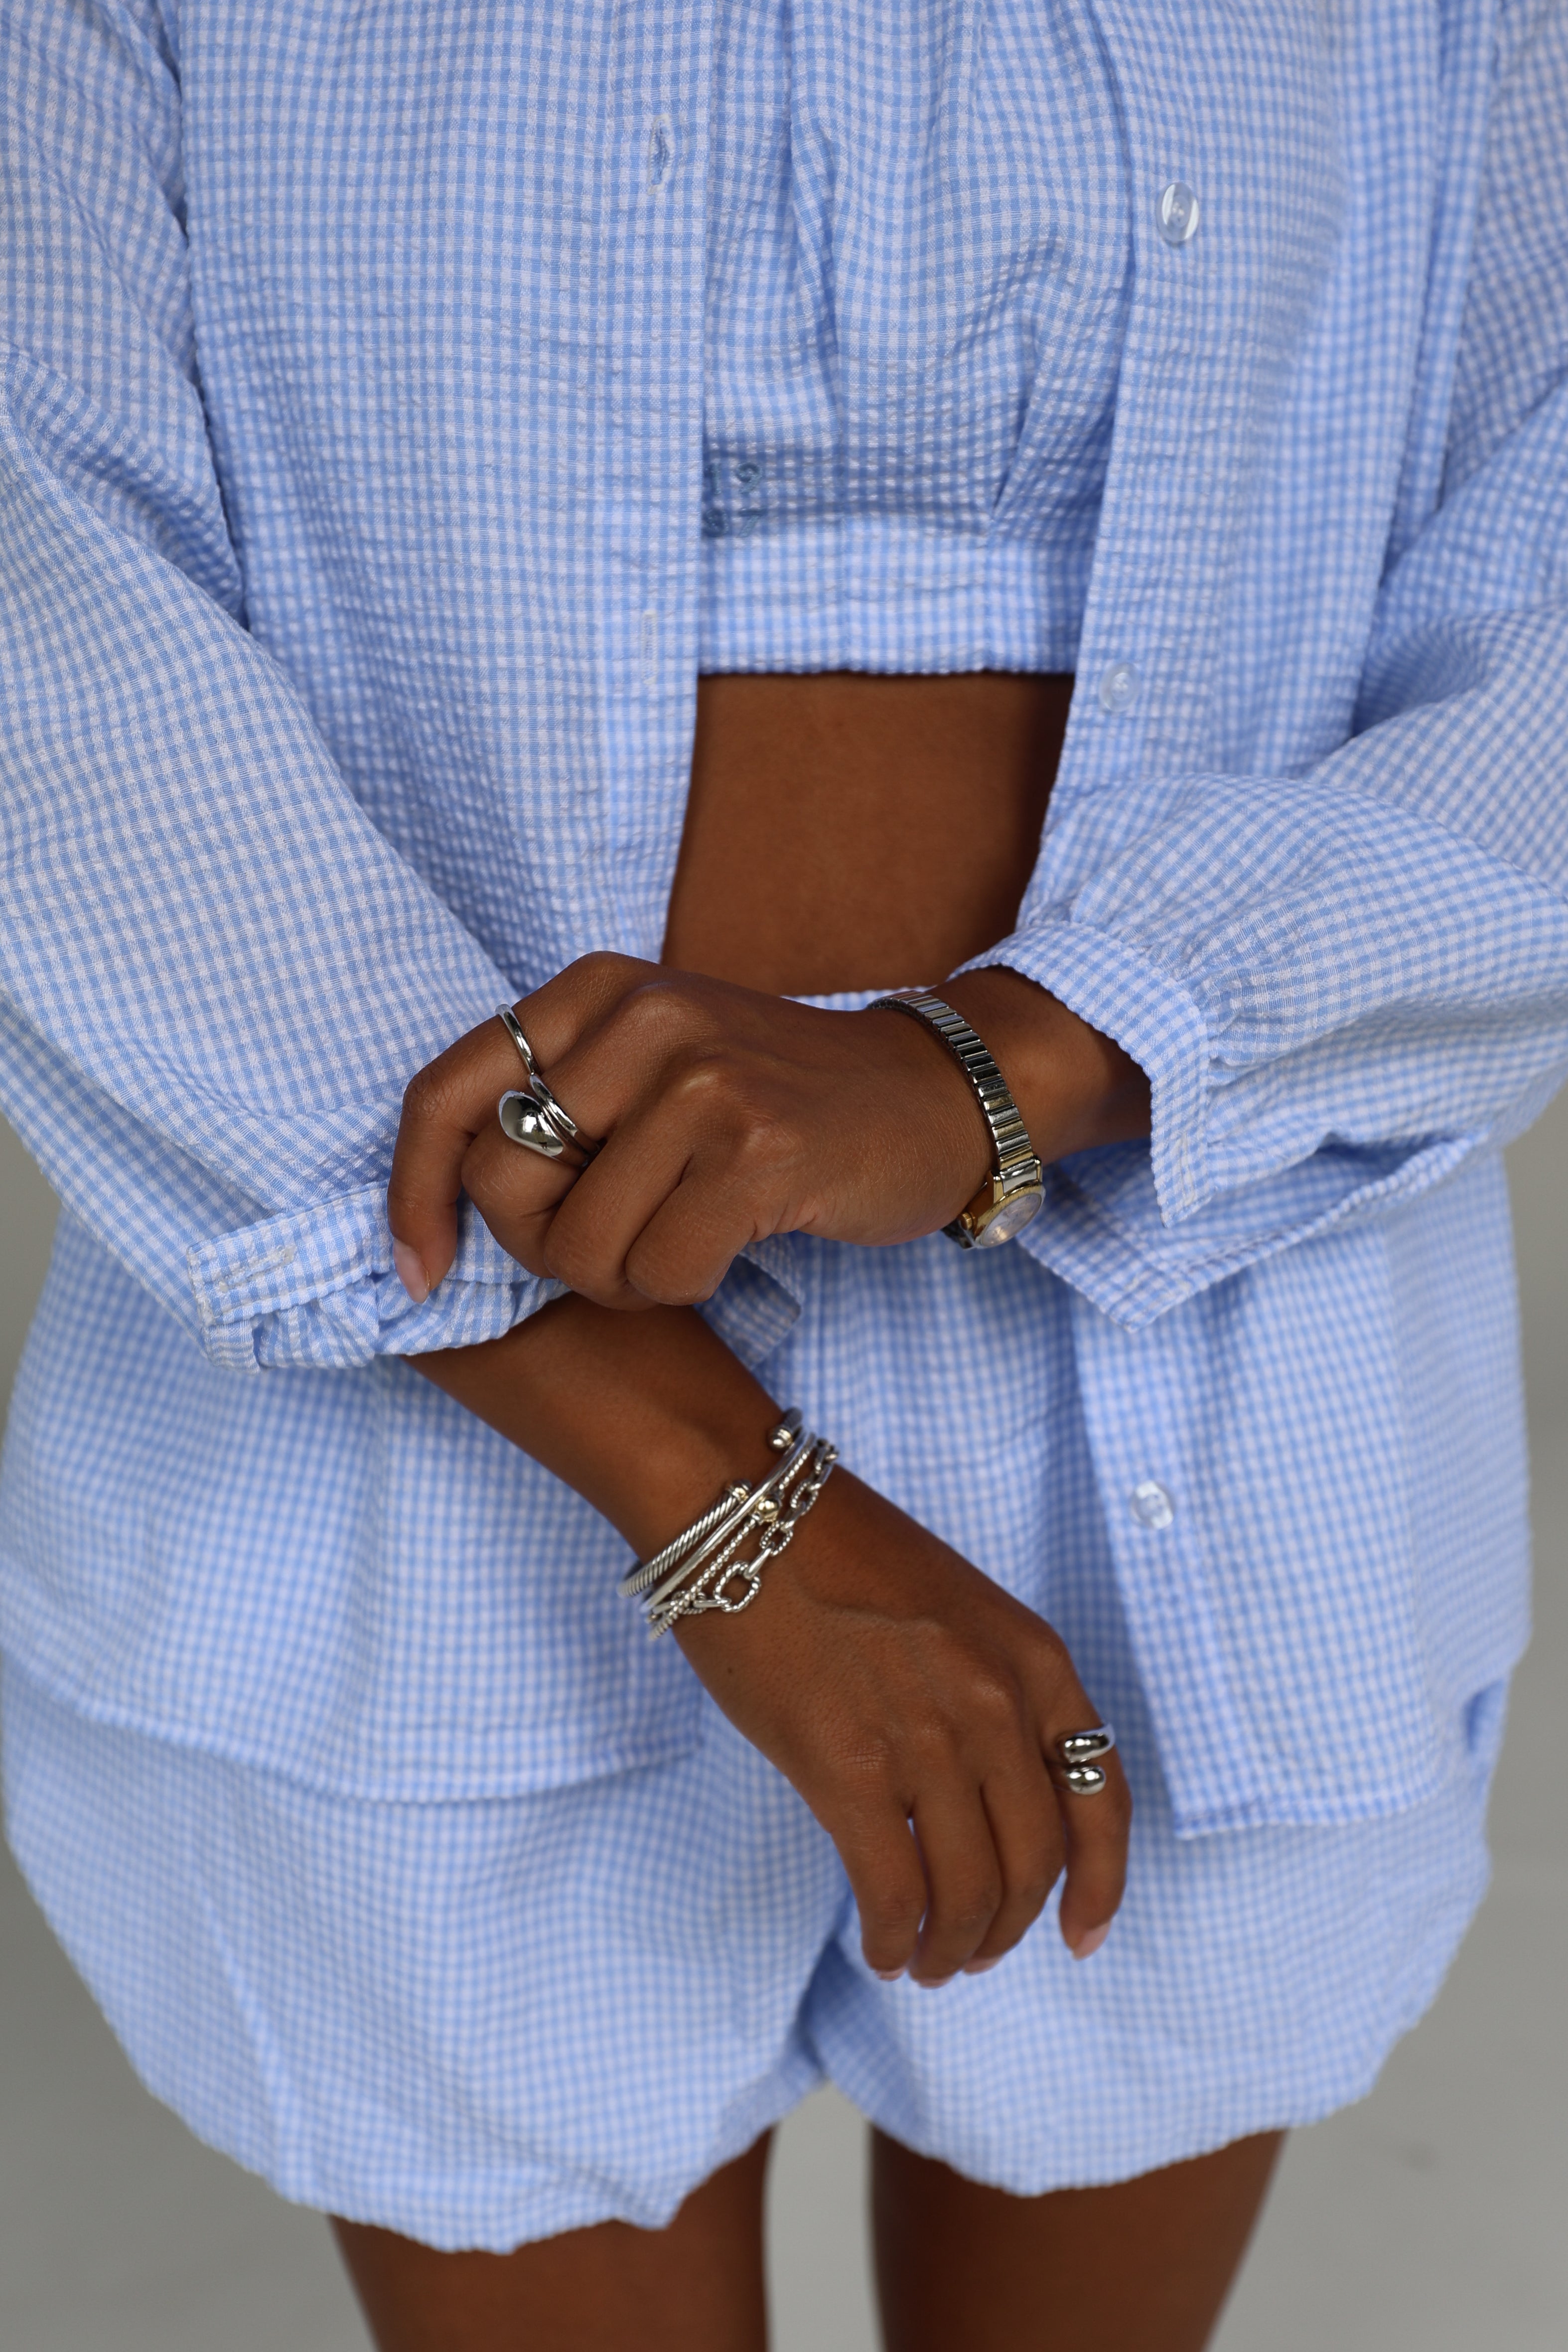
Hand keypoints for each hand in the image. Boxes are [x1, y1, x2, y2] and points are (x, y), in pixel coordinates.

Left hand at [389, 954, 1145, 1307]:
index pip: (444, 1094)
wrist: (930, 1097)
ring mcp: (701, 1082)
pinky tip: (729, 1248)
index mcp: (595, 990)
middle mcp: (641, 1018)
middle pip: (502, 1182)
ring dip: (624, 1278)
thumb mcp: (653, 1064)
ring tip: (683, 1241)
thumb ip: (559, 1106)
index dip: (411, 1195)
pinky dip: (683, 1286)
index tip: (417, 1270)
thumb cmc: (777, 1100)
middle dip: (543, 1249)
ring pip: (579, 1245)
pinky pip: (658, 1270)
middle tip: (612, 1245)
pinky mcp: (755, 1151)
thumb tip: (446, 1210)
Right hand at [414, 1295, 1129, 1978]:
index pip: (1100, 1797)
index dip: (1099, 1883)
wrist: (743, 1511)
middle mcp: (995, 1704)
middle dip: (1008, 1926)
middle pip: (1034, 1861)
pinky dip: (893, 1938)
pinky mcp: (846, 1770)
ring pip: (969, 1890)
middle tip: (972, 1950)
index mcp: (1032, 1658)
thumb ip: (986, 1693)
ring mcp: (924, 1739)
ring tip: (924, 1960)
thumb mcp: (955, 1609)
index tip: (1079, 1934)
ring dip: (951, 1945)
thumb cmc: (835, 1551)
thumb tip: (982, 1795)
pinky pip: (892, 1892)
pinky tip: (879, 1947)